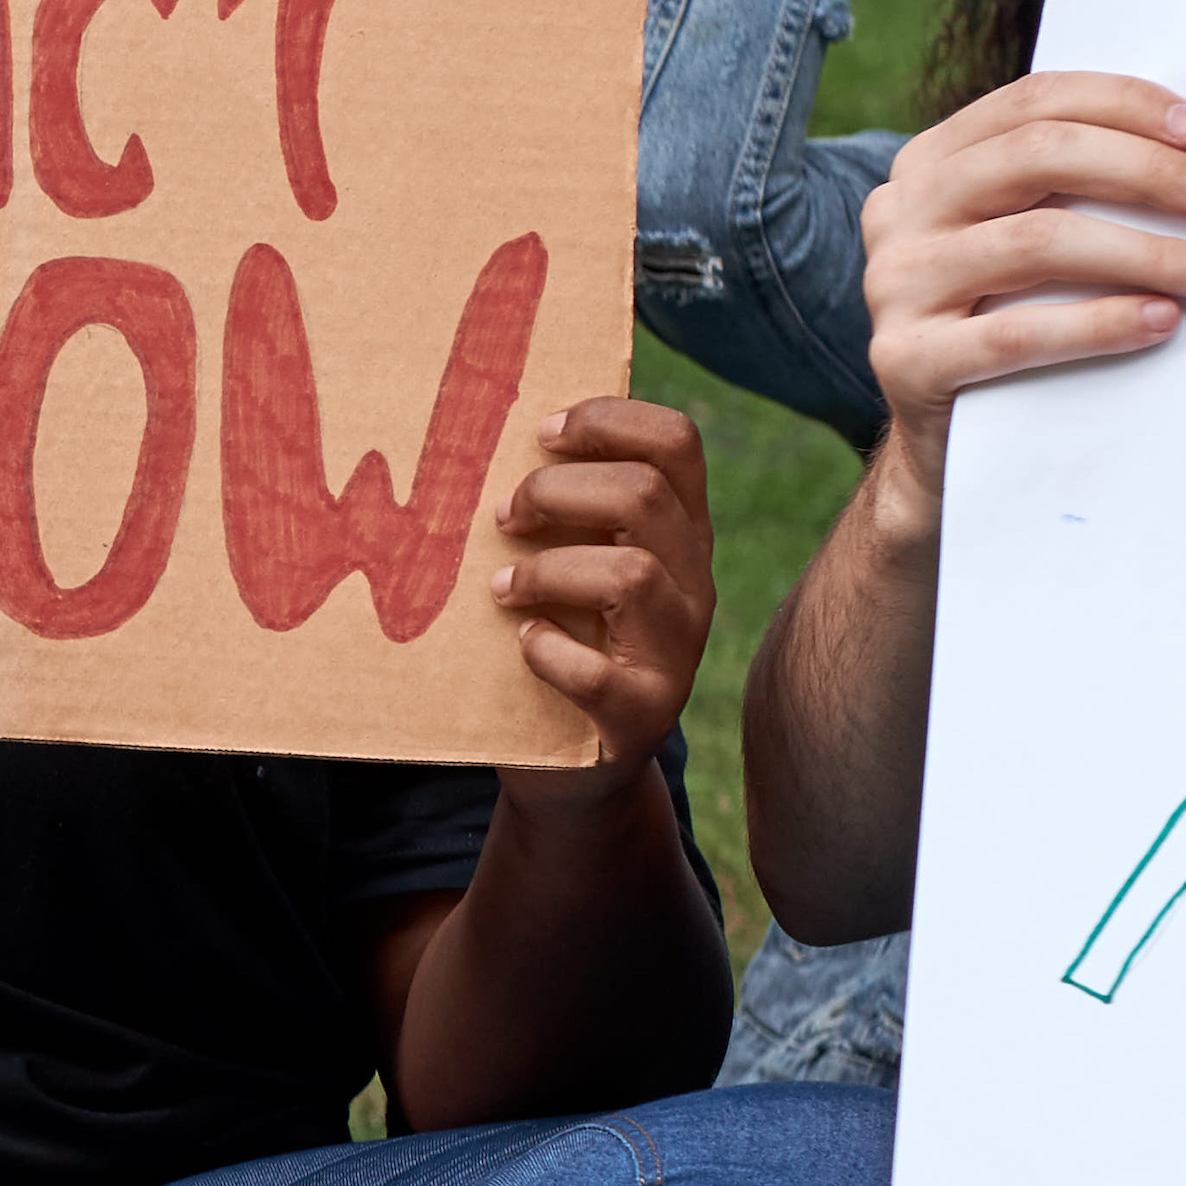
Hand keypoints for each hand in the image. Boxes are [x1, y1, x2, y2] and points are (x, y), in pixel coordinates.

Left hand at [485, 392, 708, 771]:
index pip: (676, 441)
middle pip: (646, 495)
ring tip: (502, 588)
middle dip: (557, 491)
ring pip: (631, 575)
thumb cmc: (561, 638)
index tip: (540, 434)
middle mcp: (693, 583)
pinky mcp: (642, 716)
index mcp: (679, 532)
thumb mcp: (576, 563)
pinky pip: (598, 673)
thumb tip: (492, 429)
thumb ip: (565, 509)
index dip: (607, 420)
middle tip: (503, 516)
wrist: (572, 765)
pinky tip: (524, 644)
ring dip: (547, 570)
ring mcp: (676, 651)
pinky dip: (548, 653)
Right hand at [857, 67, 1185, 505]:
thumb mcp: (1026, 234)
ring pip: (1036, 241)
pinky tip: (1162, 321)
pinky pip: (1018, 332)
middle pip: (1036, 155)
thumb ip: (1073, 186)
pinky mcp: (904, 358)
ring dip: (1146, 253)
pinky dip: (1101, 324)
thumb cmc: (1012, 316)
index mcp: (929, 164)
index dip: (1124, 104)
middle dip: (1147, 172)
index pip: (1032, 102)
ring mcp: (893, 284)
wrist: (946, 435)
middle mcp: (901, 211)